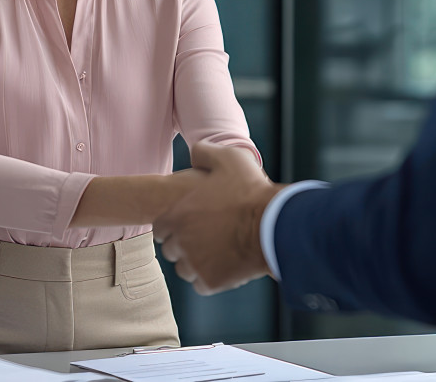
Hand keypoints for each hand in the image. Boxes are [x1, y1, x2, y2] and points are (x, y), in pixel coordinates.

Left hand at [154, 141, 285, 294]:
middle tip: (207, 236)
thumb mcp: (228, 159)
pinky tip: (226, 264)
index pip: (160, 227)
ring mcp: (194, 264)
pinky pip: (203, 284)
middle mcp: (180, 242)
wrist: (274, 225)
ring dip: (197, 262)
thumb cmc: (251, 191)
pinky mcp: (211, 281)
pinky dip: (212, 278)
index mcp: (175, 216)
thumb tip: (195, 152)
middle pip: (172, 249)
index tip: (192, 222)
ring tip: (217, 251)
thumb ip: (205, 152)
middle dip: (185, 244)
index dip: (175, 225)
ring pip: (186, 269)